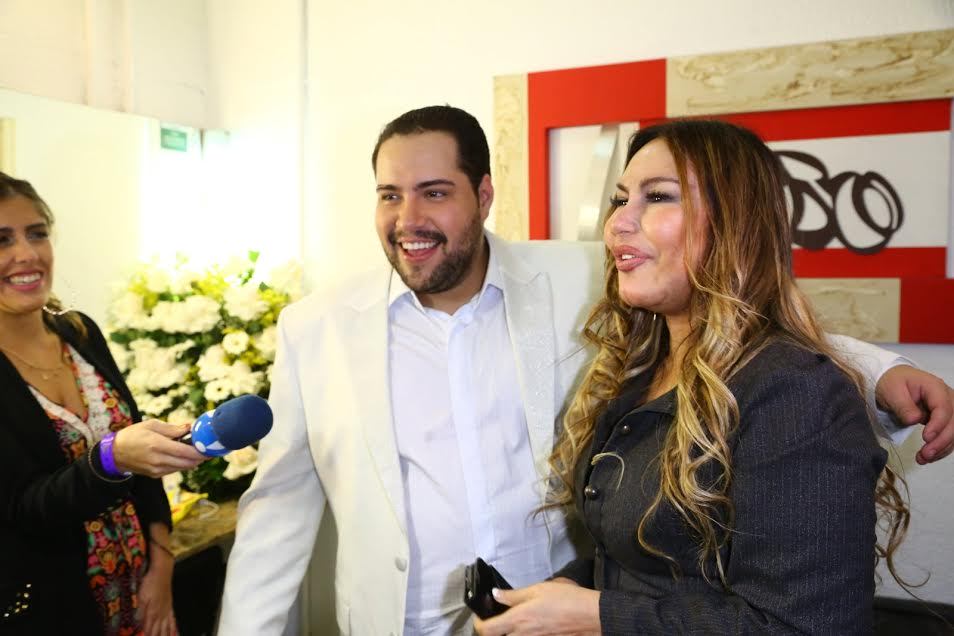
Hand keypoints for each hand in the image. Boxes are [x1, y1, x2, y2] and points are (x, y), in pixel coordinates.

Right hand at [113, 420, 205, 477]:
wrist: (114, 453)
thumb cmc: (133, 435)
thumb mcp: (151, 425)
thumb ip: (172, 428)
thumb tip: (189, 428)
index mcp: (158, 445)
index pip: (186, 452)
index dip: (201, 452)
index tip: (210, 447)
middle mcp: (158, 460)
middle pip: (188, 463)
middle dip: (201, 458)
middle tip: (209, 450)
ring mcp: (156, 469)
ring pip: (183, 468)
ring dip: (193, 461)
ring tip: (198, 452)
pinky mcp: (155, 475)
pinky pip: (174, 470)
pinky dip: (182, 464)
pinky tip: (184, 457)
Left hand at [138, 557, 177, 635]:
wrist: (162, 572)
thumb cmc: (150, 583)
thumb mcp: (141, 596)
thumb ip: (140, 610)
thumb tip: (137, 623)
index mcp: (152, 612)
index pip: (149, 629)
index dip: (147, 635)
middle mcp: (160, 613)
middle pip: (158, 631)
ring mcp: (166, 610)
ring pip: (166, 627)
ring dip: (166, 635)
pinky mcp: (170, 606)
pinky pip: (173, 620)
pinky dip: (173, 628)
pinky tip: (175, 633)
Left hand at [473, 579, 599, 635]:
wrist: (591, 616)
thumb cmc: (567, 600)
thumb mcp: (538, 589)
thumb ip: (514, 595)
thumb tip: (496, 595)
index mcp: (518, 620)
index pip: (486, 630)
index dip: (478, 623)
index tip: (481, 615)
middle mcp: (523, 635)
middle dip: (493, 629)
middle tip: (495, 618)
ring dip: (508, 631)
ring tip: (512, 621)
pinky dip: (522, 633)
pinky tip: (528, 625)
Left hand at [876, 365, 953, 463]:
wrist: (892, 382)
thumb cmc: (892, 383)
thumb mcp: (892, 391)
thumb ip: (903, 405)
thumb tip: (914, 419)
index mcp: (934, 387)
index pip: (944, 407)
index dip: (938, 424)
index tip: (926, 438)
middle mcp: (946, 398)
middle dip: (942, 440)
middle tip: (925, 454)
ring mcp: (948, 409)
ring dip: (942, 448)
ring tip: (923, 459)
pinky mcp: (944, 420)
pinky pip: (948, 436)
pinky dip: (941, 448)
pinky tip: (928, 457)